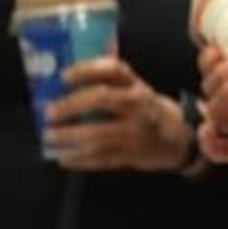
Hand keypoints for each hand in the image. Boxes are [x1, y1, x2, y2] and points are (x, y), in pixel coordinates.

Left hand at [45, 57, 190, 171]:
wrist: (177, 138)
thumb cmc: (147, 109)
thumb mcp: (136, 89)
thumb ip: (109, 81)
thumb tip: (71, 70)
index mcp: (137, 85)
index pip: (113, 69)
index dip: (87, 70)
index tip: (64, 76)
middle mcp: (138, 105)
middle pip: (102, 98)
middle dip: (72, 105)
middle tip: (50, 112)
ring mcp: (135, 132)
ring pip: (99, 133)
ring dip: (70, 136)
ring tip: (50, 137)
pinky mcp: (131, 156)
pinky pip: (101, 158)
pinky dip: (79, 159)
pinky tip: (63, 157)